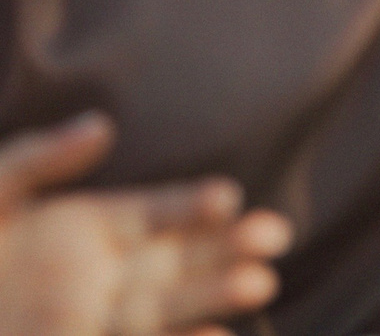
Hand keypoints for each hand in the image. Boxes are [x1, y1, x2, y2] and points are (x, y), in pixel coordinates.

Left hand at [0, 113, 291, 335]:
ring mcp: (92, 320)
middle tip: (274, 237)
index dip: (194, 207)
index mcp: (87, 228)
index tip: (227, 199)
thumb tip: (103, 127)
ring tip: (259, 284)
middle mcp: (102, 276)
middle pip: (180, 260)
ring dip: (213, 297)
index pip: (160, 213)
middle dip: (227, 250)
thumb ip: (39, 159)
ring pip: (168, 307)